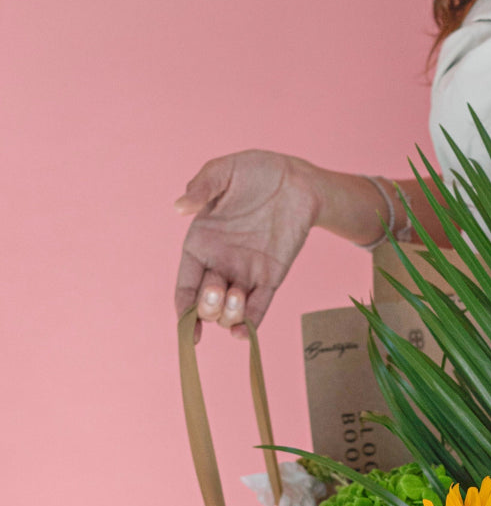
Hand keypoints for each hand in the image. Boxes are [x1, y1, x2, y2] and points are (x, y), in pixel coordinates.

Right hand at [173, 150, 320, 343]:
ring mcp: (247, 273)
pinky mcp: (272, 276)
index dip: (183, 308)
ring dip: (229, 315)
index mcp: (201, 243)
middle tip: (218, 290)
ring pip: (231, 312)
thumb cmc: (256, 171)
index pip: (186, 285)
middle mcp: (221, 263)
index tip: (185, 326)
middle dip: (207, 308)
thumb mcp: (224, 171)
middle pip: (206, 304)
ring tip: (236, 297)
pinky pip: (260, 307)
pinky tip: (245, 335)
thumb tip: (179, 207)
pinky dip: (251, 323)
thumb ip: (201, 188)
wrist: (296, 179)